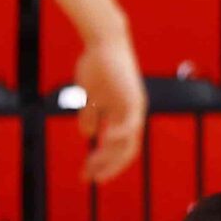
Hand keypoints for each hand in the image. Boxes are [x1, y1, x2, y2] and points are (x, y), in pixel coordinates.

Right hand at [73, 34, 145, 182]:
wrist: (104, 42)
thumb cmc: (96, 66)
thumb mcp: (90, 95)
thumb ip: (90, 113)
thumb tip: (87, 133)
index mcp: (123, 115)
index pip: (118, 147)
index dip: (103, 163)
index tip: (86, 174)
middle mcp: (132, 115)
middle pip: (124, 150)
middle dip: (107, 167)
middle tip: (89, 178)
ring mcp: (134, 108)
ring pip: (126, 143)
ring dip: (108, 157)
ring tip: (91, 167)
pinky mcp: (133, 99)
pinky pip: (129, 124)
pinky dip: (119, 136)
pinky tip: (104, 143)